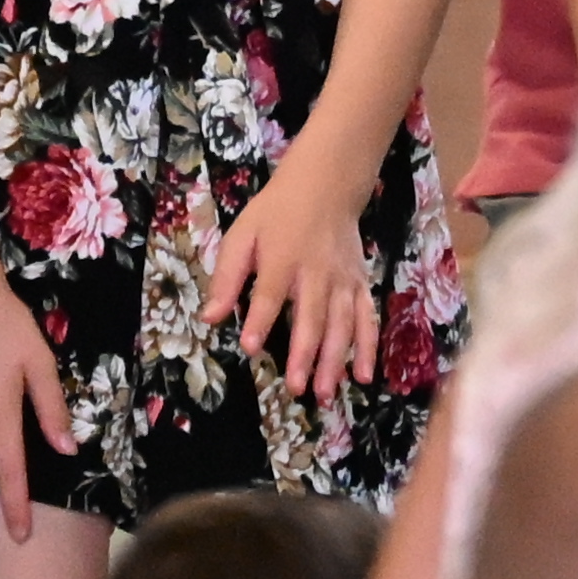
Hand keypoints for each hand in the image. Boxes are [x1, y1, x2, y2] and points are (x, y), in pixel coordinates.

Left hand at [201, 160, 378, 399]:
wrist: (326, 185)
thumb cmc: (277, 213)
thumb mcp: (243, 233)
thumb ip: (227, 276)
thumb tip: (209, 317)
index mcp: (282, 258)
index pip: (270, 293)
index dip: (261, 319)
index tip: (251, 347)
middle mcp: (316, 272)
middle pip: (311, 316)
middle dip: (304, 354)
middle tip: (295, 389)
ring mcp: (343, 280)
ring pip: (342, 324)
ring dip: (335, 361)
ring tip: (325, 394)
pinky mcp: (359, 284)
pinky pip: (367, 319)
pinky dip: (368, 347)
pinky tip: (364, 376)